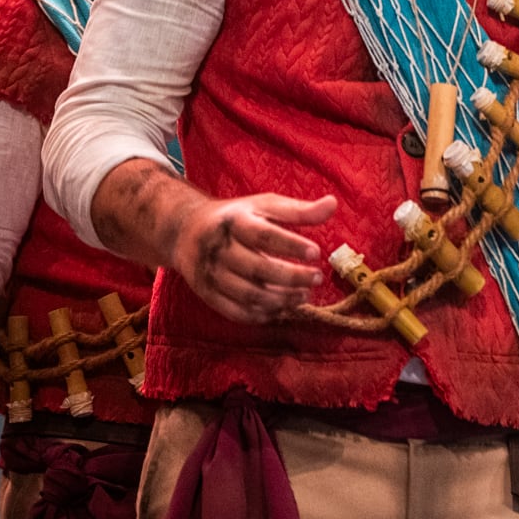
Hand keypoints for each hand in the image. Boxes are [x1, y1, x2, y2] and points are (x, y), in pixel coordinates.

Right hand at [167, 193, 332, 323]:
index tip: (317, 252)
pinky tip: (283, 309)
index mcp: (234, 222)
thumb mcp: (265, 205)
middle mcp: (218, 248)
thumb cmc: (237, 217)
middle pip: (257, 269)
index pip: (264, 235)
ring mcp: (210, 274)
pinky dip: (262, 314)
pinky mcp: (207, 294)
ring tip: (304, 295)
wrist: (186, 230)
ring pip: (248, 294)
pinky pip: (235, 311)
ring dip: (280, 300)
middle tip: (317, 278)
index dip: (291, 246)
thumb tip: (333, 204)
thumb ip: (298, 210)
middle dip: (291, 277)